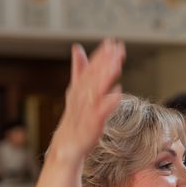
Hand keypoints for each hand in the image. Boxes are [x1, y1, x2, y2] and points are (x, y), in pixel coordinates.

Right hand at [48, 39, 125, 163]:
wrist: (67, 144)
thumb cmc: (75, 118)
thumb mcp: (75, 91)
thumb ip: (79, 69)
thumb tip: (77, 48)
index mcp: (79, 87)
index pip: (90, 68)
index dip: (100, 55)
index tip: (111, 42)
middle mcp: (81, 96)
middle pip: (94, 76)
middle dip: (106, 61)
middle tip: (117, 48)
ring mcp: (86, 110)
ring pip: (97, 90)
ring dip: (106, 77)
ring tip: (117, 65)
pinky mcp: (91, 123)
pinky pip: (101, 111)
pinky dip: (108, 101)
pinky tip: (118, 92)